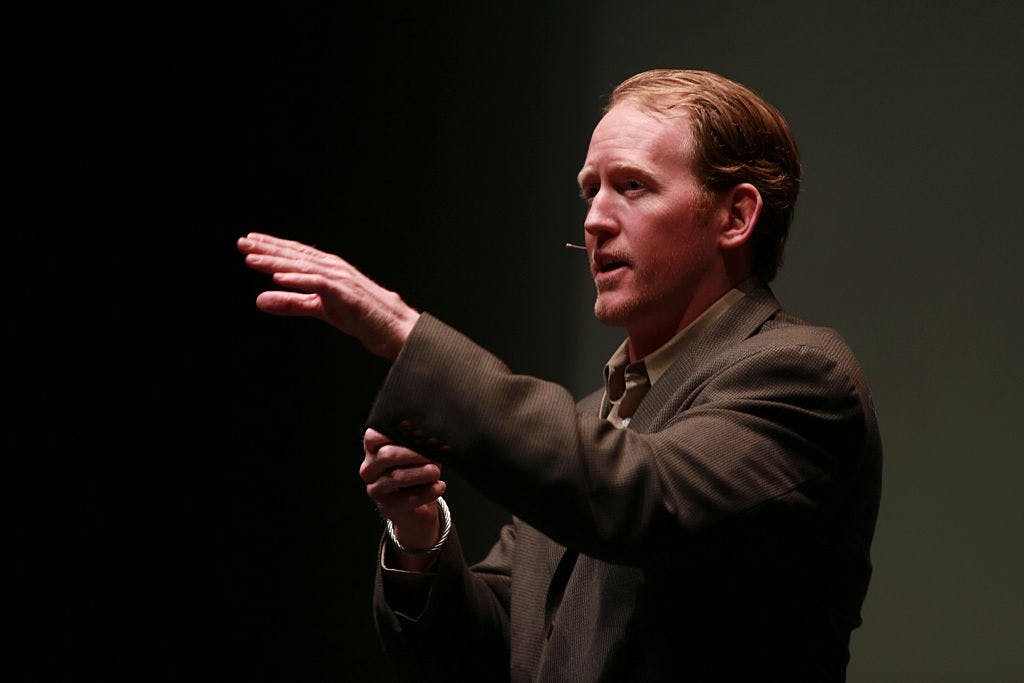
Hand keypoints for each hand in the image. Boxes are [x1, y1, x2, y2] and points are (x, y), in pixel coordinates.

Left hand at [237, 232, 419, 359]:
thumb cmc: (359, 315)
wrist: (392, 327)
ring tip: (252, 259)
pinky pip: (318, 284)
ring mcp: (340, 278)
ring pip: (302, 266)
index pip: (294, 254)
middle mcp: (332, 267)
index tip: (248, 242)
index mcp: (326, 268)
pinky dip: (298, 279)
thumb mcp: (318, 308)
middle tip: (242, 243)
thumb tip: (259, 300)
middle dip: (267, 248)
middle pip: (295, 255)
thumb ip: (290, 302)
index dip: (271, 246)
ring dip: (277, 261)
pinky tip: (279, 278)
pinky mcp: (345, 293)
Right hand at [360, 428, 445, 553]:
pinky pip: (408, 498)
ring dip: (422, 473)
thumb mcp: (418, 452)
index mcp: (373, 449)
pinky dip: (428, 491)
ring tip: (436, 472)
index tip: (416, 434)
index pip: (373, 435)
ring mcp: (375, 489)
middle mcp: (369, 468)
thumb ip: (419, 443)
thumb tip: (432, 439)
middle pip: (387, 455)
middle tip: (432, 455)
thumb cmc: (418, 470)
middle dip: (413, 454)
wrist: (418, 505)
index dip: (393, 432)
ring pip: (397, 477)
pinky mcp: (387, 507)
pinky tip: (439, 486)